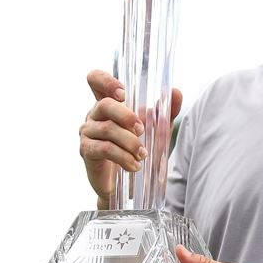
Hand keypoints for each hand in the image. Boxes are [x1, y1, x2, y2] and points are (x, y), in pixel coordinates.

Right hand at [79, 70, 181, 204]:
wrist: (125, 183)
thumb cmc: (136, 148)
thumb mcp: (155, 129)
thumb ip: (166, 111)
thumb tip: (176, 92)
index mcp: (108, 103)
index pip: (95, 80)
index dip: (106, 81)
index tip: (123, 93)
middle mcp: (94, 114)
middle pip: (105, 105)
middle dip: (127, 116)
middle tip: (142, 130)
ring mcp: (87, 132)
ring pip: (108, 129)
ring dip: (130, 142)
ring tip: (143, 155)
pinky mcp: (86, 151)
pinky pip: (104, 149)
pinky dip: (123, 157)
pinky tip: (134, 165)